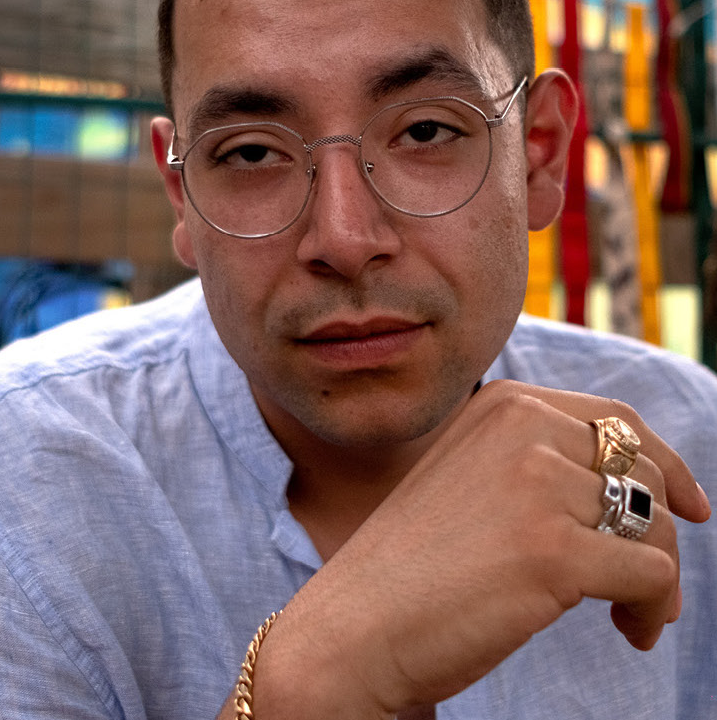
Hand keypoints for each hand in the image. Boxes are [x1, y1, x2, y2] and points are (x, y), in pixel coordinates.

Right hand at [241, 381, 708, 717]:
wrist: (354, 628)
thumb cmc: (410, 570)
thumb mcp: (471, 482)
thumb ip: (539, 463)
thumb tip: (654, 485)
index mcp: (501, 405)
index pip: (618, 421)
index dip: (668, 465)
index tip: (693, 508)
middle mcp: (522, 430)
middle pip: (647, 476)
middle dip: (660, 534)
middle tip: (638, 588)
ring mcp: (538, 486)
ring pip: (659, 528)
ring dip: (654, 581)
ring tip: (629, 619)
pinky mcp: (556, 551)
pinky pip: (654, 576)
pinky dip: (651, 611)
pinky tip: (626, 632)